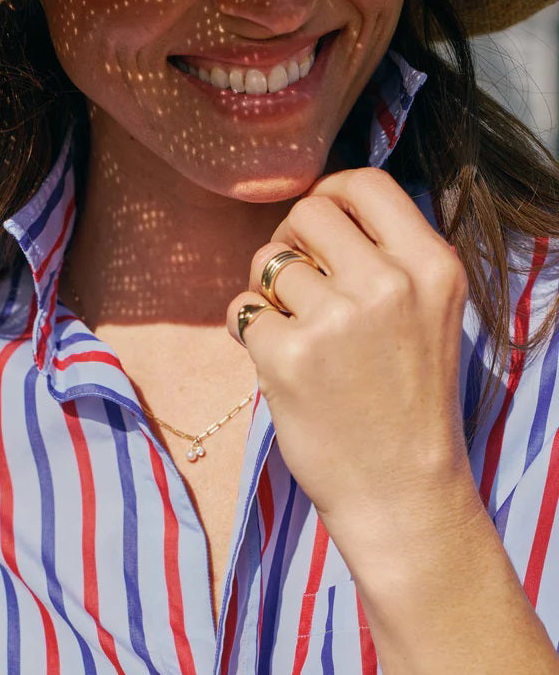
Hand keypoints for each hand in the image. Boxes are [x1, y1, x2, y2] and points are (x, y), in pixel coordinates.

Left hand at [227, 168, 474, 570]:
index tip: (315, 225)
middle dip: (290, 241)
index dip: (329, 193)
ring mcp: (336, 320)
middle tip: (295, 282)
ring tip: (291, 328)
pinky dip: (248, 328)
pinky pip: (242, 308)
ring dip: (267, 289)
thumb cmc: (408, 402)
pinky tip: (275, 358)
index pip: (366, 183)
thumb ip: (387, 258)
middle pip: (308, 213)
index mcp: (432, 267)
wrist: (401, 491)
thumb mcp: (430, 314)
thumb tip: (318, 209)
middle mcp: (388, 284)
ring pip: (267, 260)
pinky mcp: (288, 357)